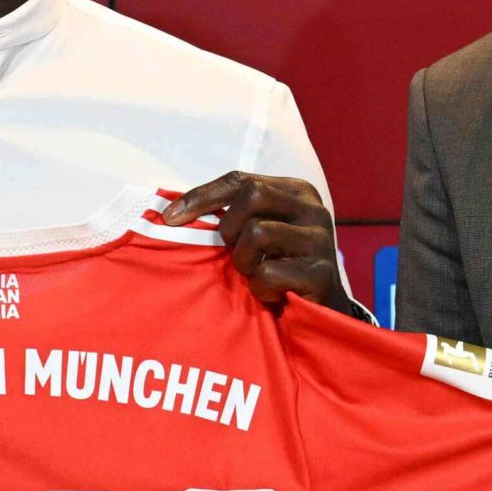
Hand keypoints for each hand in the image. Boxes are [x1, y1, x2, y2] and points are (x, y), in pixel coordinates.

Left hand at [162, 173, 354, 312]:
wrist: (322, 310)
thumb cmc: (280, 265)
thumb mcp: (261, 230)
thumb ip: (235, 214)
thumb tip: (172, 213)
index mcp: (296, 191)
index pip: (240, 180)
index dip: (202, 196)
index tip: (170, 218)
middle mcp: (313, 209)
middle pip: (251, 197)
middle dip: (230, 229)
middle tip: (234, 254)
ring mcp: (321, 240)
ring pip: (257, 233)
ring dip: (244, 261)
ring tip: (256, 274)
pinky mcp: (322, 273)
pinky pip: (268, 272)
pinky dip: (260, 288)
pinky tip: (272, 293)